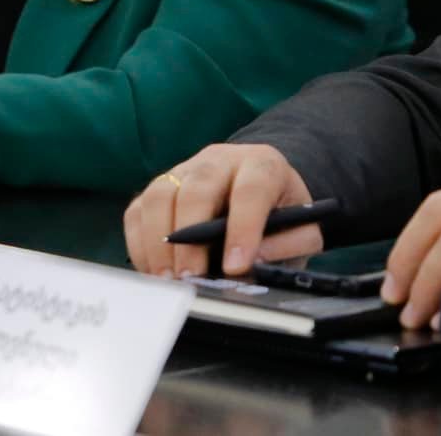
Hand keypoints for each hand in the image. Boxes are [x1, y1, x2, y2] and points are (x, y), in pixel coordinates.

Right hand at [124, 144, 322, 280]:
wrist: (261, 189)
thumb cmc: (281, 214)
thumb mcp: (303, 229)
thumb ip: (288, 244)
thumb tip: (253, 262)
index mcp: (262, 164)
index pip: (251, 191)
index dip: (243, 228)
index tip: (236, 267)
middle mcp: (219, 160)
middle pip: (197, 188)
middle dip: (191, 237)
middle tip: (192, 279)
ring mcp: (184, 171)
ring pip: (160, 194)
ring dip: (159, 242)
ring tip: (168, 281)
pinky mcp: (160, 188)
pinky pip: (138, 210)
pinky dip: (140, 243)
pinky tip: (154, 272)